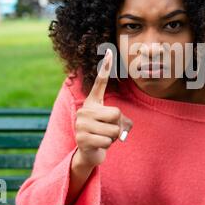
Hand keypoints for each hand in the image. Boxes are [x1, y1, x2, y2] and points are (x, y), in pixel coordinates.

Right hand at [73, 49, 132, 167]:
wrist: (89, 153)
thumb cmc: (104, 134)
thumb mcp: (115, 124)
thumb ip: (123, 122)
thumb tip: (123, 130)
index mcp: (93, 102)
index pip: (100, 82)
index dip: (106, 68)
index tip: (109, 51)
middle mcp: (85, 109)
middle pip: (116, 114)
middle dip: (118, 126)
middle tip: (109, 131)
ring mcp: (81, 123)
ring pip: (113, 130)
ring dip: (113, 138)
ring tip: (103, 138)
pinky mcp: (82, 138)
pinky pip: (107, 141)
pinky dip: (108, 146)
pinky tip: (99, 146)